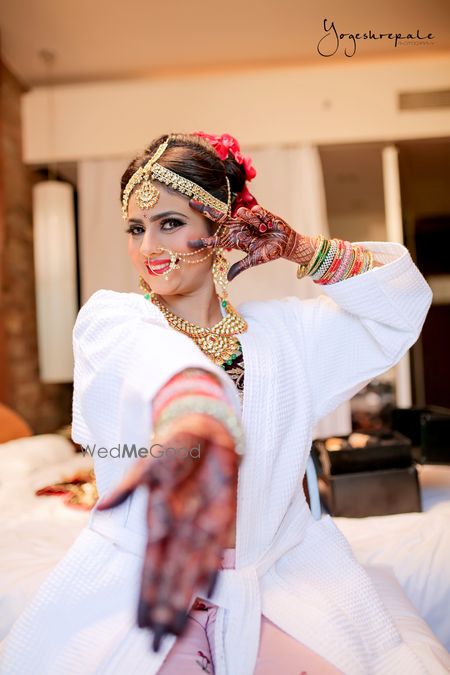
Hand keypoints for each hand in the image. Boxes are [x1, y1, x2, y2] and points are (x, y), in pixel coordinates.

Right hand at [96, 413, 238, 651]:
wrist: (206, 430)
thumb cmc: (174, 445)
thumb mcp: (149, 464)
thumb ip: (130, 487)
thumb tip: (102, 508)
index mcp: (157, 520)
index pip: (150, 565)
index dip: (145, 593)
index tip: (140, 621)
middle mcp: (178, 530)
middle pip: (170, 576)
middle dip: (164, 607)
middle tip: (157, 642)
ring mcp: (201, 526)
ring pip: (191, 571)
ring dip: (184, 598)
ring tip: (177, 629)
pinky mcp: (223, 518)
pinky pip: (217, 550)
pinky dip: (213, 571)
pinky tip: (208, 594)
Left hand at [187, 199, 316, 280]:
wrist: (286, 244)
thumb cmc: (270, 252)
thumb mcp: (254, 260)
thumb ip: (240, 267)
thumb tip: (227, 279)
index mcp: (235, 239)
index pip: (216, 239)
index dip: (203, 241)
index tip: (189, 243)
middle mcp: (238, 227)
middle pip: (218, 217)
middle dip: (205, 209)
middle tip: (191, 203)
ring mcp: (247, 219)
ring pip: (242, 213)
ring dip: (252, 221)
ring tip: (262, 230)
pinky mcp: (259, 212)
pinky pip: (256, 211)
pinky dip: (261, 218)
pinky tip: (267, 224)